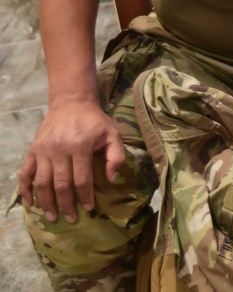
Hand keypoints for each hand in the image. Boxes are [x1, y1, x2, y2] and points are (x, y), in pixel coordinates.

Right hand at [18, 98, 125, 223]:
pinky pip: (25, 173)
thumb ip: (117, 156)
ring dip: (46, 202)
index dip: (85, 196)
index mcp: (80, 146)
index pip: (82, 179)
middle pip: (61, 185)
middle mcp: (59, 150)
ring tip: (52, 217)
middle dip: (66, 205)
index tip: (89, 209)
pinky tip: (30, 203)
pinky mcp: (32, 150)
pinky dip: (26, 190)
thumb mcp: (113, 133)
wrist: (71, 103)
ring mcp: (43, 151)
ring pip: (42, 183)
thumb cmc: (94, 121)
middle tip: (71, 220)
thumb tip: (111, 179)